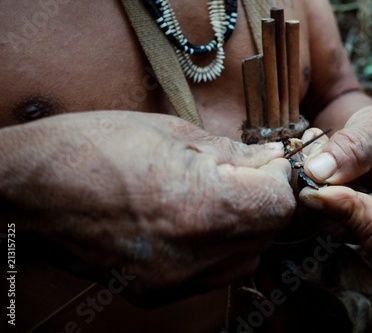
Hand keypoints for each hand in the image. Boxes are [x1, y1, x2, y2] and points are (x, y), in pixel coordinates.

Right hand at [1, 111, 295, 303]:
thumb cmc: (93, 148)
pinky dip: (219, 246)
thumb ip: (234, 154)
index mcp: (201, 207)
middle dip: (267, 200)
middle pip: (268, 233)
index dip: (280, 178)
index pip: (279, 204)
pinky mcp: (158, 292)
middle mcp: (194, 255)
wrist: (29, 190)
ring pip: (247, 257)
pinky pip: (214, 273)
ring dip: (247, 225)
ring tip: (219, 195)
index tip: (269, 161)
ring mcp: (175, 281)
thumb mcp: (172, 133)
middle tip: (247, 173)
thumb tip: (272, 159)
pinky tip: (195, 220)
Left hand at [299, 105, 371, 254]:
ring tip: (312, 154)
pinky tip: (311, 163)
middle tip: (307, 162)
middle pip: (352, 232)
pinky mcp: (346, 222)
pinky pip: (318, 214)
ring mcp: (369, 226)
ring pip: (328, 224)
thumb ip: (352, 147)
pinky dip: (308, 190)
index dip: (349, 213)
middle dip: (323, 199)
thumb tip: (317, 171)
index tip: (318, 190)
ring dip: (311, 191)